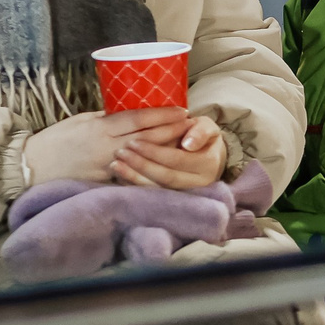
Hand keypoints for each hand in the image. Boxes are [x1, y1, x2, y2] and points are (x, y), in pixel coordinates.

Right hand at [23, 108, 222, 189]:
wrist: (32, 168)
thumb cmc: (55, 140)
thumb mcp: (80, 121)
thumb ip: (104, 118)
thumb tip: (126, 112)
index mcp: (101, 127)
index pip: (139, 118)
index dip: (163, 114)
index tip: (181, 110)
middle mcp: (107, 147)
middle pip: (148, 137)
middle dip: (172, 131)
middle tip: (191, 124)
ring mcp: (108, 167)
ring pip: (145, 157)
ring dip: (167, 149)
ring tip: (185, 143)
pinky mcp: (105, 182)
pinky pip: (132, 174)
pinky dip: (150, 169)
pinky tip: (165, 165)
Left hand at [112, 114, 226, 190]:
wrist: (209, 154)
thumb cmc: (202, 135)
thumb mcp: (207, 127)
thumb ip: (200, 132)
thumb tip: (188, 144)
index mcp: (208, 164)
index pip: (177, 160)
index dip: (155, 152)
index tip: (134, 141)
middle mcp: (198, 182)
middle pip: (166, 177)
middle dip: (141, 165)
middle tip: (120, 152)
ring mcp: (186, 193)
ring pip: (158, 188)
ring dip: (134, 177)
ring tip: (116, 164)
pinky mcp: (173, 197)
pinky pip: (151, 194)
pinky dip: (134, 185)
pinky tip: (120, 176)